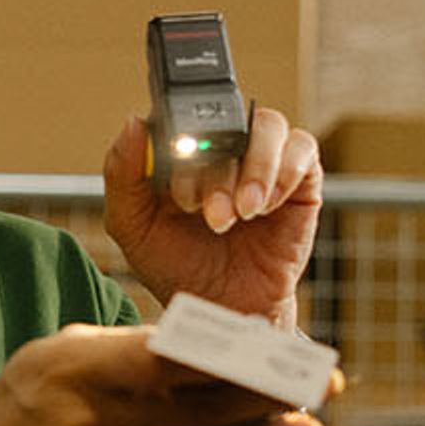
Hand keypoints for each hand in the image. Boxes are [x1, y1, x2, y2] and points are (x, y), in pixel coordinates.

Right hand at [0, 325, 319, 425]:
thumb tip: (207, 340)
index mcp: (80, 371)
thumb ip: (125, 346)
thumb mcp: (56, 354)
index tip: (284, 350)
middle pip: (201, 410)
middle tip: (322, 387)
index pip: (174, 360)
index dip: (237, 355)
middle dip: (269, 398)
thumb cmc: (24, 408)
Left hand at [99, 107, 322, 323]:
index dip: (182, 144)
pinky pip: (302, 148)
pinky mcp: (300, 178)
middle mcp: (224, 147)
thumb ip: (122, 175)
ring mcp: (263, 160)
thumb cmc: (178, 267)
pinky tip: (265, 207)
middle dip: (217, 172)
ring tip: (241, 213)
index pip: (184, 116)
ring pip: (268, 126)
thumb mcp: (134, 226)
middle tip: (210, 217)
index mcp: (182, 151)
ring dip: (253, 169)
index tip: (177, 194)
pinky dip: (284, 173)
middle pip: (228, 121)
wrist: (223, 309)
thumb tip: (134, 122)